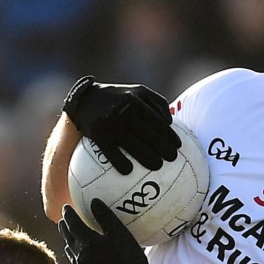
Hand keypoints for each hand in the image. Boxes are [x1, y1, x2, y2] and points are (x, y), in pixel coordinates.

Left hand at [59, 201, 156, 263]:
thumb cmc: (130, 258)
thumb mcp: (120, 233)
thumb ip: (105, 216)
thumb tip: (93, 201)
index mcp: (87, 242)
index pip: (72, 224)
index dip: (68, 214)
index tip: (65, 207)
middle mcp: (80, 257)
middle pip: (68, 239)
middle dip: (65, 228)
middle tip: (63, 221)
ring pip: (71, 255)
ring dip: (69, 244)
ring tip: (70, 239)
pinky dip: (78, 263)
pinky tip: (83, 263)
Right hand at [63, 77, 178, 175]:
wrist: (84, 99)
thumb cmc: (117, 97)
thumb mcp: (136, 92)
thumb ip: (155, 102)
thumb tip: (170, 122)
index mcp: (135, 101)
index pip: (156, 120)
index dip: (169, 134)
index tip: (178, 146)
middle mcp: (123, 111)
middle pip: (147, 134)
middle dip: (162, 147)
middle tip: (173, 159)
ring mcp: (110, 123)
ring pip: (132, 144)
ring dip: (146, 157)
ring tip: (158, 167)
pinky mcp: (97, 134)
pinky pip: (110, 151)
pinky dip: (119, 162)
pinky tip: (128, 171)